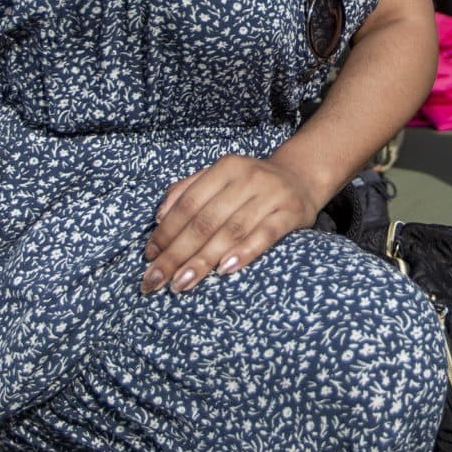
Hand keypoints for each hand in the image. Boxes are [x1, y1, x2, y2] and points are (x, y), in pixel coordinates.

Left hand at [142, 154, 315, 293]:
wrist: (302, 178)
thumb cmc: (252, 185)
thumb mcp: (221, 178)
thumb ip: (187, 191)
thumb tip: (159, 217)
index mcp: (225, 168)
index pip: (188, 203)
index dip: (166, 231)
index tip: (149, 256)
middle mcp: (247, 178)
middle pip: (205, 221)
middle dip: (176, 253)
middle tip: (156, 280)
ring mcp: (270, 195)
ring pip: (231, 231)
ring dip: (203, 260)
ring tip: (181, 283)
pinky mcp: (291, 213)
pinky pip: (266, 235)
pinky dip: (244, 252)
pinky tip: (225, 270)